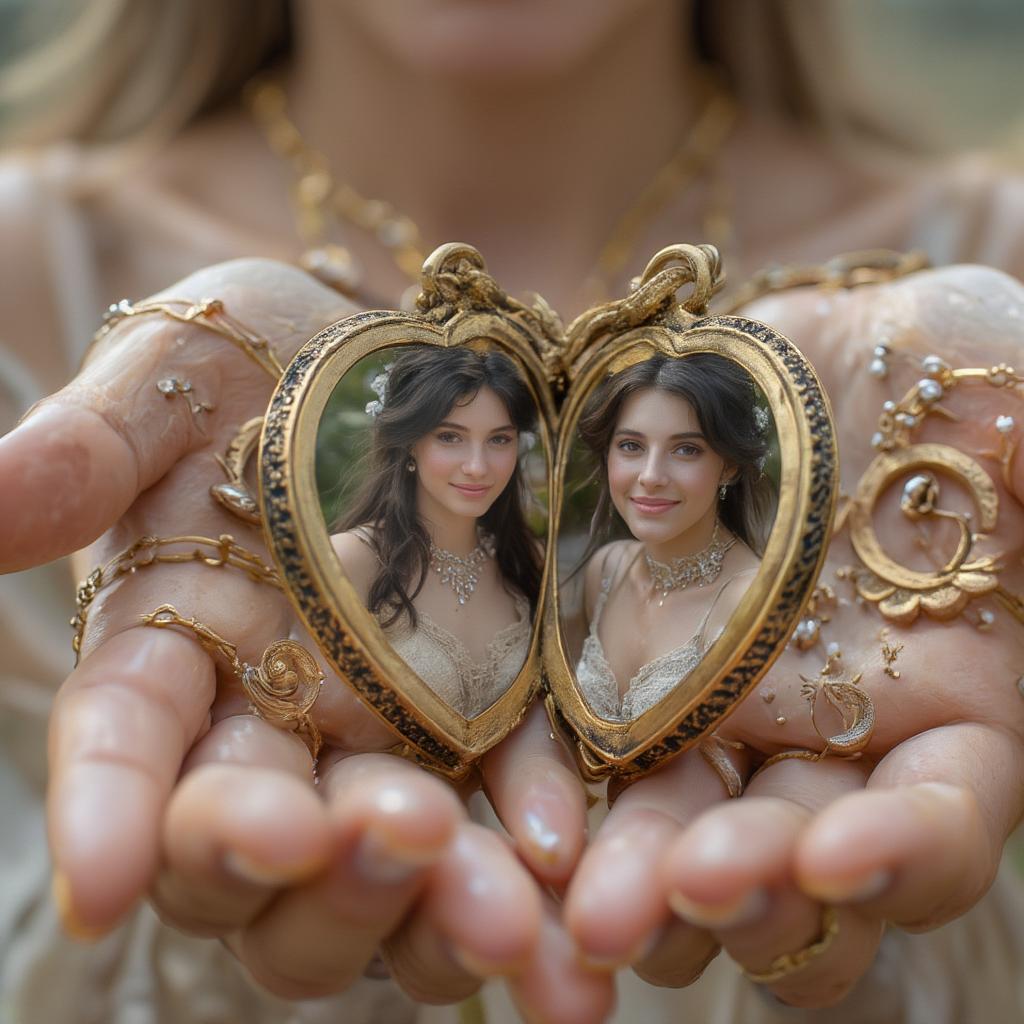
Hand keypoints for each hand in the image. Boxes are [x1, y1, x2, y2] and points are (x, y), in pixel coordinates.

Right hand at [1, 258, 589, 1006]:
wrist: (406, 367)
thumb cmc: (269, 364)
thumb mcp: (179, 377)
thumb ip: (94, 445)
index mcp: (176, 644)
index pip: (126, 743)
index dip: (107, 813)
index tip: (104, 882)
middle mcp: (271, 716)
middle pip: (259, 844)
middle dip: (297, 865)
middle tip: (347, 832)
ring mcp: (383, 730)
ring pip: (381, 863)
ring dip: (426, 904)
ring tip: (497, 917)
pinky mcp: (486, 712)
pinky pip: (509, 797)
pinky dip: (530, 833)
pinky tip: (565, 855)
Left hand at [564, 264, 1023, 1007]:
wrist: (789, 359)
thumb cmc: (914, 362)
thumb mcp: (987, 366)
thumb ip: (1017, 431)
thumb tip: (1019, 451)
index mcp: (942, 696)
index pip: (940, 815)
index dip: (901, 852)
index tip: (834, 854)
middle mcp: (828, 728)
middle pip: (792, 851)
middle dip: (742, 889)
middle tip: (675, 897)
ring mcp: (719, 707)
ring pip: (684, 828)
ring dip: (641, 876)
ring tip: (586, 906)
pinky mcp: (624, 666)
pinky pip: (584, 751)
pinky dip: (557, 794)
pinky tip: (526, 827)